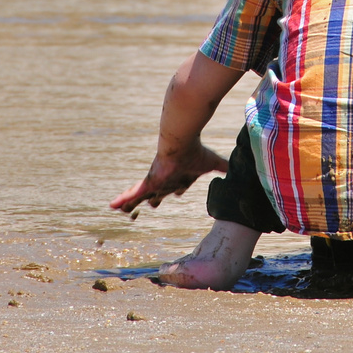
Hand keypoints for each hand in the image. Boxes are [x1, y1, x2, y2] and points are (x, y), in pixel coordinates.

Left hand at [110, 143, 228, 213]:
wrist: (182, 142)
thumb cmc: (195, 152)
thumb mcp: (212, 163)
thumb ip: (224, 167)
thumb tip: (240, 169)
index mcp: (180, 176)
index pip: (178, 186)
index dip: (178, 190)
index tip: (179, 192)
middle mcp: (167, 180)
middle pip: (159, 193)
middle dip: (155, 199)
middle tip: (153, 204)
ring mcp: (156, 181)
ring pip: (142, 196)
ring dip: (133, 203)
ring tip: (124, 210)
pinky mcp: (148, 182)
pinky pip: (132, 194)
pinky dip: (123, 200)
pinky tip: (112, 206)